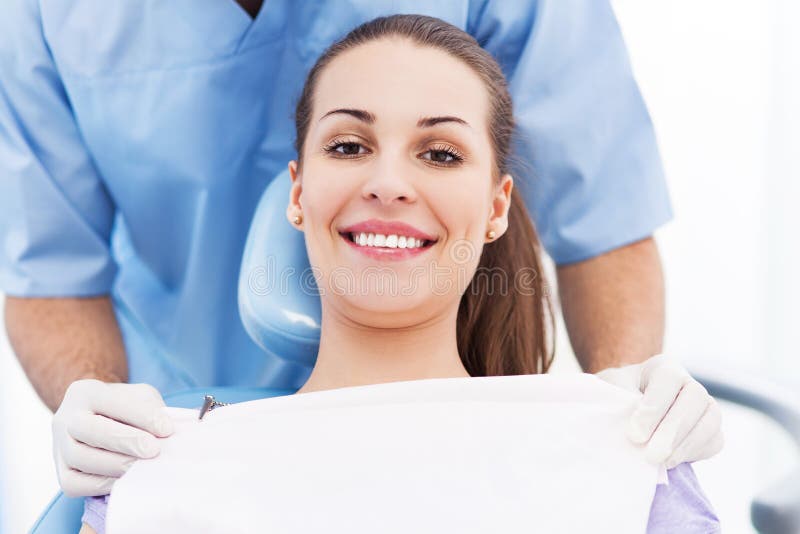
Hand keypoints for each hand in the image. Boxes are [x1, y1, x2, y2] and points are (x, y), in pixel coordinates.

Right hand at [52, 379, 174, 496]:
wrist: (96, 421)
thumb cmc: (125, 408)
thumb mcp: (140, 397)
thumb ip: (151, 409)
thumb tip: (165, 432)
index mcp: (86, 392)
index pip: (113, 401)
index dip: (142, 416)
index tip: (167, 429)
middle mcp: (66, 417)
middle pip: (90, 430)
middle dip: (126, 441)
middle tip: (154, 450)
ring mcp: (59, 446)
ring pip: (81, 458)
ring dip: (117, 465)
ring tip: (143, 467)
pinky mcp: (61, 473)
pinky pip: (75, 484)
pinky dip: (102, 485)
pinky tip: (126, 480)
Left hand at [595, 354, 722, 468]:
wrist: (624, 410)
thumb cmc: (615, 397)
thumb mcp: (610, 391)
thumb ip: (620, 404)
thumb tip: (635, 432)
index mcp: (663, 367)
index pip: (668, 378)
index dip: (654, 407)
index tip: (635, 434)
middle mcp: (688, 382)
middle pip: (695, 398)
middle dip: (673, 430)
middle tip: (650, 455)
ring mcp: (704, 405)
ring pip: (710, 420)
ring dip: (686, 445)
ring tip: (662, 462)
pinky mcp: (710, 429)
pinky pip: (714, 441)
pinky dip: (696, 453)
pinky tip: (672, 462)